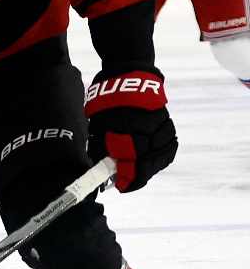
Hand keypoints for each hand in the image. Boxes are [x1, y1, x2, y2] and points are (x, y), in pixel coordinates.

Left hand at [85, 64, 177, 191]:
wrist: (128, 82)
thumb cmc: (108, 106)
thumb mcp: (99, 128)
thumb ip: (101, 150)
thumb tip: (101, 171)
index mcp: (131, 136)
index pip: (133, 167)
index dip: (126, 180)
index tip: (120, 186)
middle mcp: (150, 134)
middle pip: (148, 166)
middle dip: (136, 174)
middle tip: (126, 179)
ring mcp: (163, 130)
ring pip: (160, 158)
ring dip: (148, 165)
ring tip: (135, 168)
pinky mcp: (169, 127)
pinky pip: (167, 148)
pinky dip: (158, 155)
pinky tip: (148, 157)